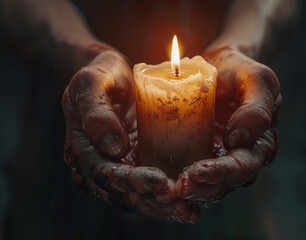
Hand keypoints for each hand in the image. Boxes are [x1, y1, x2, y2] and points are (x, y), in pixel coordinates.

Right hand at [62, 50, 198, 221]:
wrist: (113, 76)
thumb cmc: (100, 76)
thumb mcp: (90, 84)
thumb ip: (96, 112)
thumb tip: (113, 147)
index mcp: (83, 151)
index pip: (105, 174)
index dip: (131, 182)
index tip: (160, 182)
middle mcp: (100, 167)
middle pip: (124, 193)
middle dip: (152, 199)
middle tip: (181, 200)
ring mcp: (120, 168)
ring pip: (139, 197)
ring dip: (163, 206)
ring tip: (189, 210)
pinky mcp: (138, 165)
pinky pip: (151, 188)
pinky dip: (168, 199)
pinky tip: (189, 204)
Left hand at [176, 46, 281, 201]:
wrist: (218, 65)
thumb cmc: (240, 71)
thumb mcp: (256, 80)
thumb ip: (256, 107)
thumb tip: (238, 139)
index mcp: (259, 145)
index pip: (242, 166)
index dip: (222, 173)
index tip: (197, 171)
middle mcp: (238, 157)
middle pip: (223, 183)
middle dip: (201, 188)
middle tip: (179, 187)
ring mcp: (216, 158)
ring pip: (206, 184)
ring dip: (188, 189)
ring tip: (169, 188)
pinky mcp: (195, 153)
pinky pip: (188, 172)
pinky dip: (177, 179)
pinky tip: (161, 180)